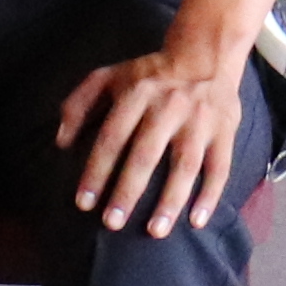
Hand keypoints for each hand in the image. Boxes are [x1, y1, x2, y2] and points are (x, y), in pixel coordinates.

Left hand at [55, 38, 247, 237]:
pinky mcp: (224, 131)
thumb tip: (61, 142)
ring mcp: (199, 121)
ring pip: (185, 165)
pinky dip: (210, 195)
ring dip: (170, 200)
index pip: (111, 138)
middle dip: (127, 192)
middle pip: (145, 155)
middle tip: (112, 224)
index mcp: (136, 94)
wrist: (206, 54)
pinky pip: (219, 167)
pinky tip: (197, 221)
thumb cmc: (149, 74)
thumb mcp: (108, 76)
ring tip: (155, 232)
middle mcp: (168, 107)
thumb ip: (78, 104)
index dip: (96, 171)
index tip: (84, 203)